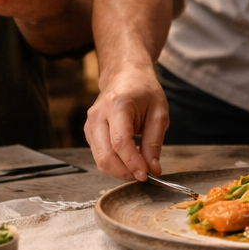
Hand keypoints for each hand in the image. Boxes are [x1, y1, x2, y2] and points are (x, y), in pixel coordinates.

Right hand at [83, 63, 168, 179]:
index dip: (133, 163)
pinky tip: (128, 157)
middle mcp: (98, 115)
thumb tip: (152, 169)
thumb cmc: (143, 90)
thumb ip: (154, 142)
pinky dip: (114, 162)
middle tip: (144, 174)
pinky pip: (99, 155)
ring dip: (120, 170)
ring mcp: (90, 123)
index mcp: (117, 105)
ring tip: (138, 166)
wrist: (125, 74)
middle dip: (125, 171)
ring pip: (100, 159)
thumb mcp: (159, 112)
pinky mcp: (89, 131)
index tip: (147, 175)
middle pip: (105, 156)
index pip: (120, 143)